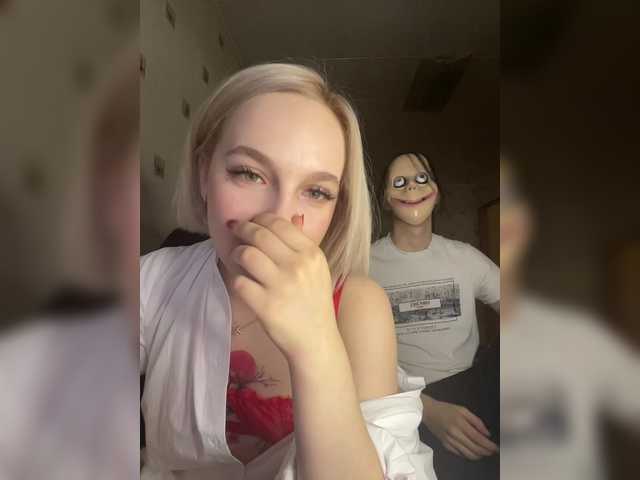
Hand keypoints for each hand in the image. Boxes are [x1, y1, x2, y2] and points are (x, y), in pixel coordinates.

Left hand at [229, 212, 336, 360]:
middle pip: (259, 235)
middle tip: (235, 230)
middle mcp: (297, 266)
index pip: (279, 224)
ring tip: (237, 256)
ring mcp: (280, 286)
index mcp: (311, 254)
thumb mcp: (317, 270)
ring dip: (237, 253)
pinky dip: (236, 279)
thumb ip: (303, 243)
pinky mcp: (265, 305)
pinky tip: (241, 280)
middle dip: (243, 229)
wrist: (316, 340)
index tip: (252, 221)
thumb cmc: (314, 303)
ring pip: (246, 255)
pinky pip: (240, 282)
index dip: (260, 218)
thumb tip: (292, 218)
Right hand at [422, 396, 497, 459]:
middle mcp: (454, 434)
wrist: (428, 412)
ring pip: (467, 454)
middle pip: (474, 448)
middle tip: (493, 451)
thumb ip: (476, 421)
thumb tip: (487, 434)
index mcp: (460, 423)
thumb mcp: (463, 409)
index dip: (488, 445)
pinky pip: (460, 454)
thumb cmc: (446, 409)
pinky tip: (474, 453)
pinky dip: (469, 455)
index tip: (496, 448)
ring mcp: (449, 441)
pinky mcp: (445, 445)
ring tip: (485, 453)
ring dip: (479, 455)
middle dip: (486, 451)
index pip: (478, 438)